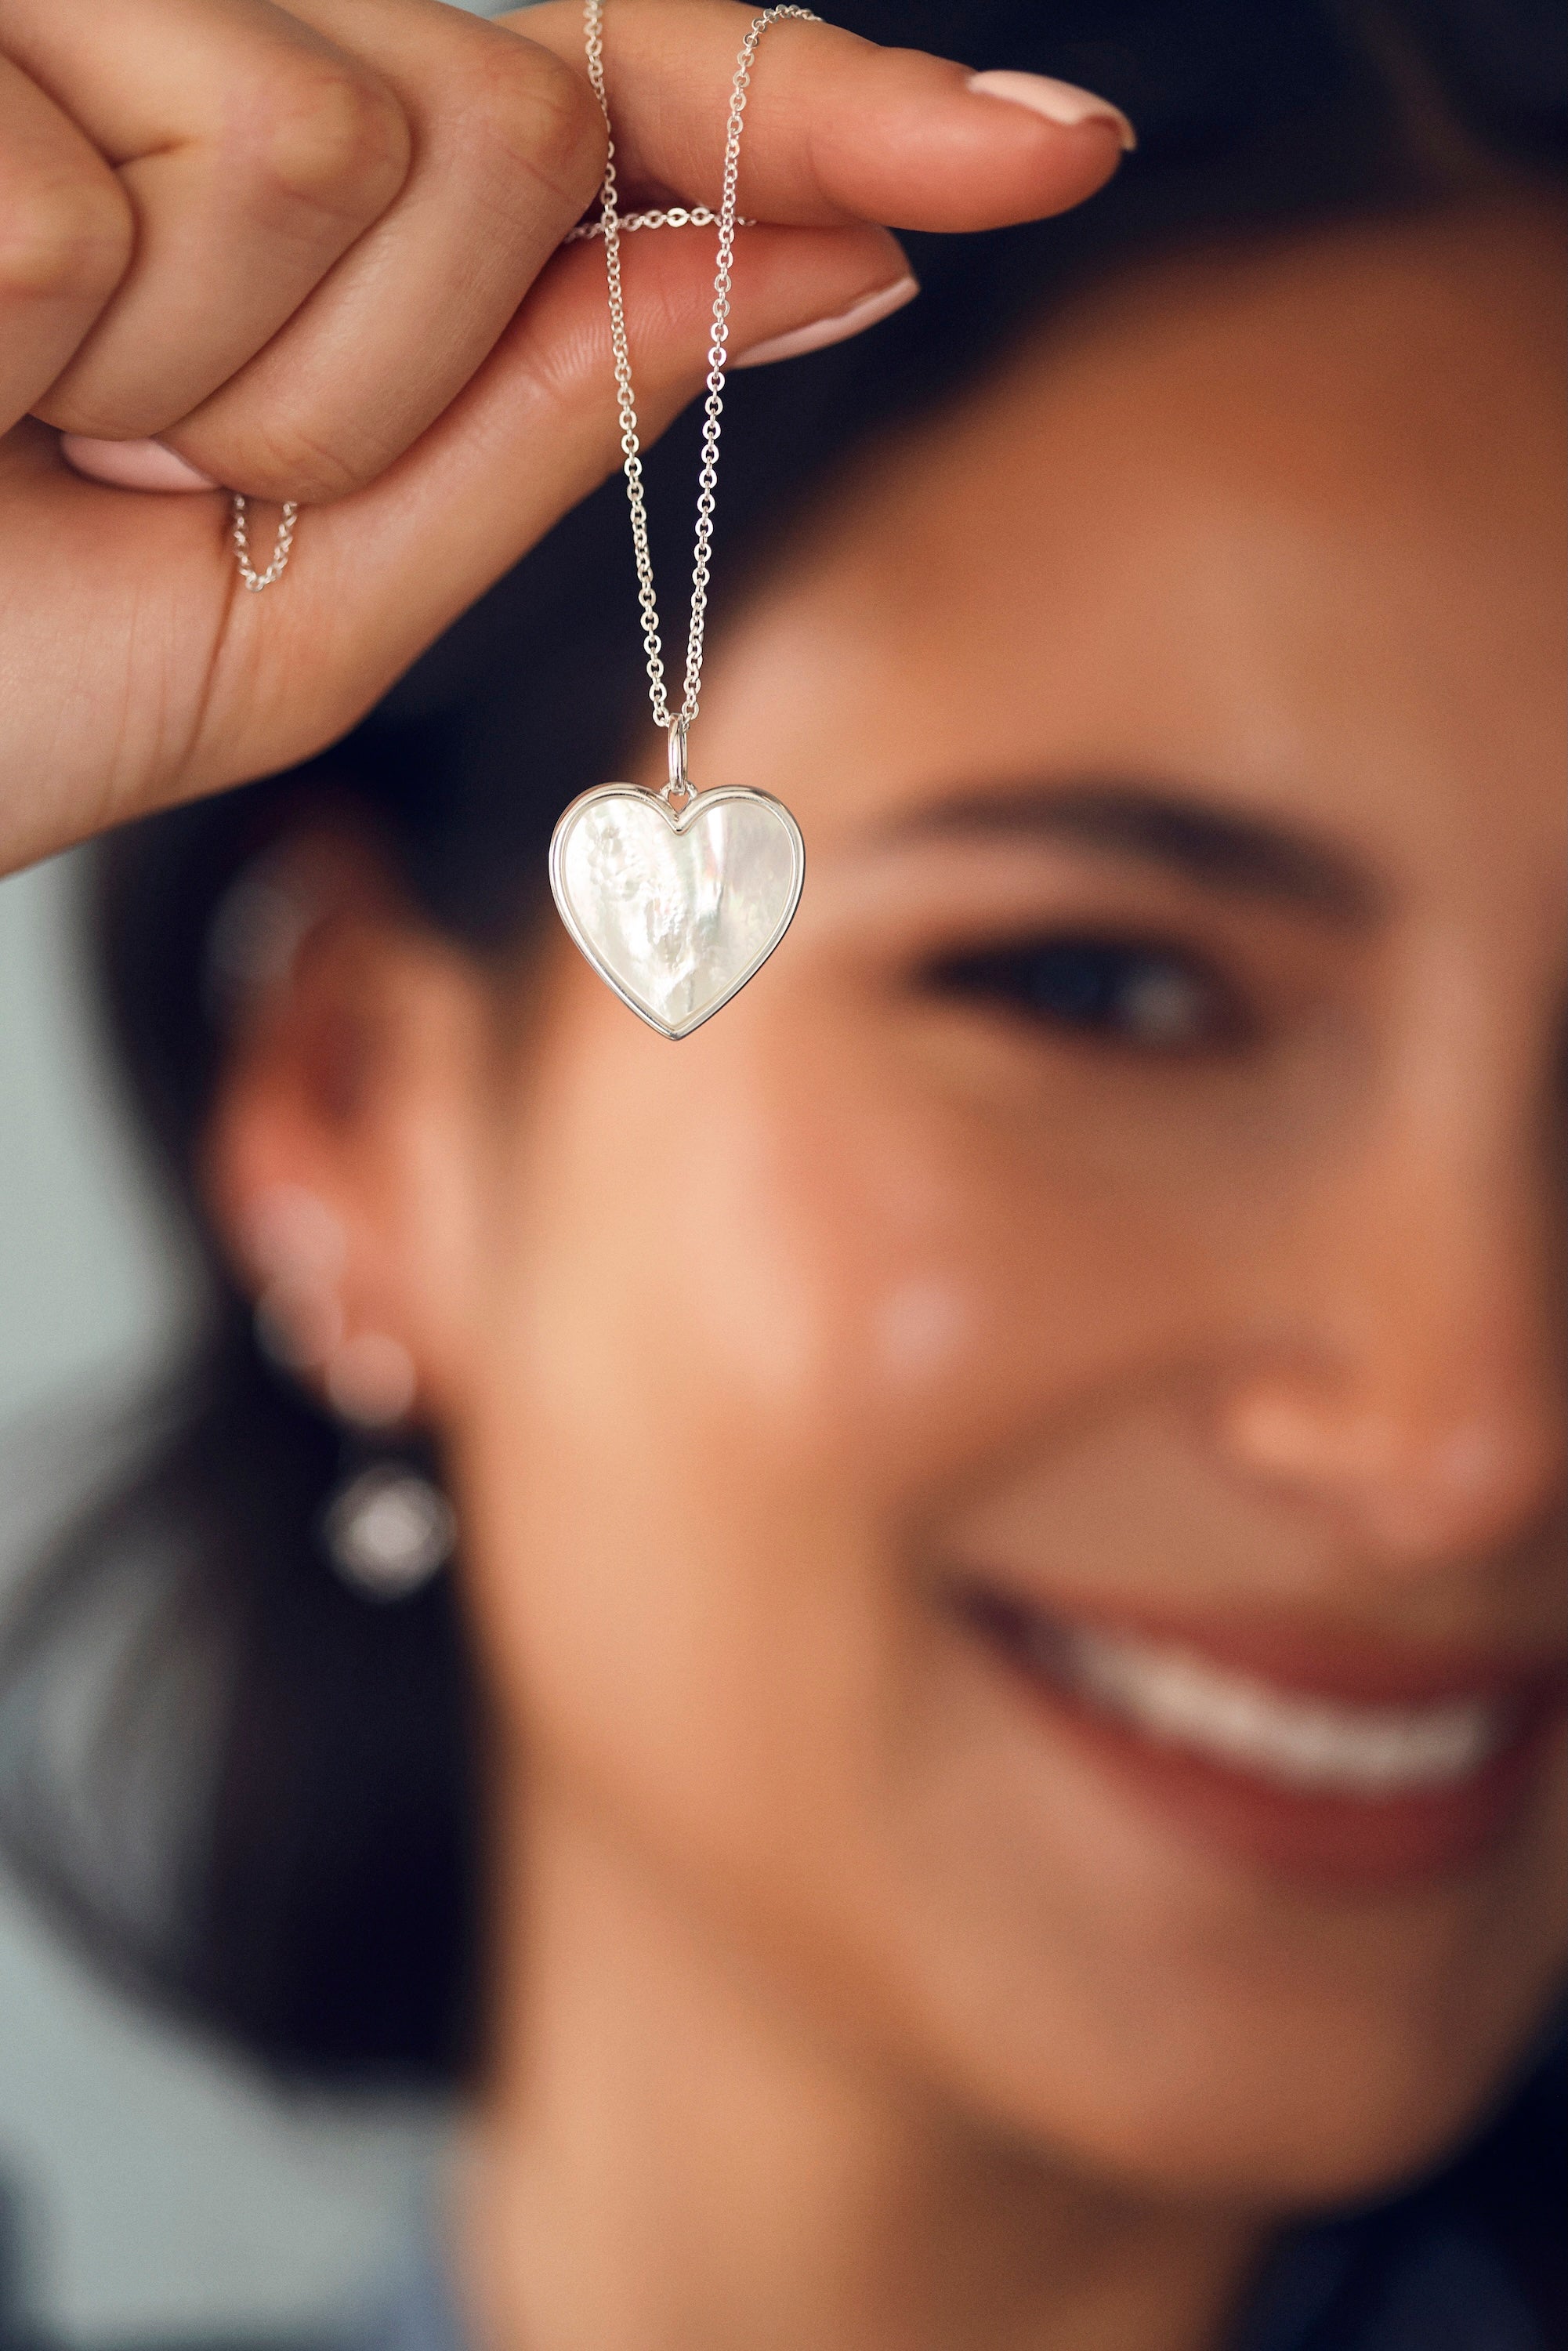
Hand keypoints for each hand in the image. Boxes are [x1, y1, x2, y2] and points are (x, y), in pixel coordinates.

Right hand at [0, 0, 1129, 875]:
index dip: (836, 109)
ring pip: (366, 132)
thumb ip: (551, 410)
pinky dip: (84, 326)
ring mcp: (75, 1)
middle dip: (377, 362)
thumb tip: (819, 271)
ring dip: (237, 364)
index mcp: (294, 179)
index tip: (1054, 151)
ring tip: (41, 415)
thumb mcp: (314, 591)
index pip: (606, 92)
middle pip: (504, 119)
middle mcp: (192, 29)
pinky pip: (186, 169)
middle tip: (146, 454)